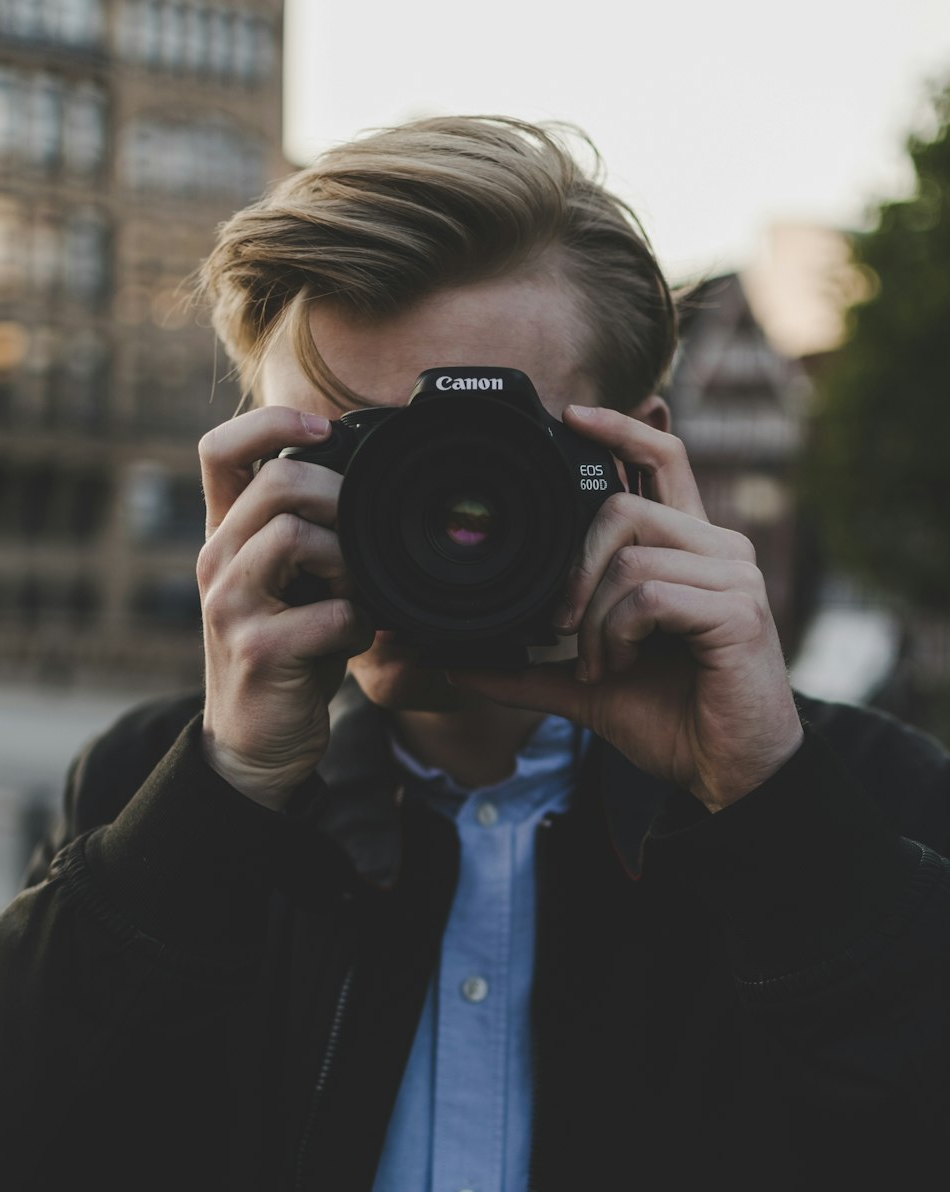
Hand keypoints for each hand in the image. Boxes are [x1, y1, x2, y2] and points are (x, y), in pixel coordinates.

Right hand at [197, 407, 373, 809]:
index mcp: (223, 536)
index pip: (219, 448)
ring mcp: (230, 604)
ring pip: (296, 536)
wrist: (254, 742)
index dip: (272, 420)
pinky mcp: (258, 650)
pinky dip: (359, 625)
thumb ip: (305, 535)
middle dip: (338, 498)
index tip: (324, 430)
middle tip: (358, 538)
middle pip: (277, 481)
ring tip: (352, 594)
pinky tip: (352, 641)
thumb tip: (365, 485)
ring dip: (348, 563)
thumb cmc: (285, 654)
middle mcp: (215, 560)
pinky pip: (330, 613)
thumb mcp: (286, 584)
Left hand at [449, 406, 803, 812]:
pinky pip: (649, 595)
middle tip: (562, 630)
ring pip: (630, 557)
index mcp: (691, 549)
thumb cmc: (671, 719)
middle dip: (574, 570)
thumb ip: (529, 668)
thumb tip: (455, 663)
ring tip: (603, 665)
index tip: (571, 416)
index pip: (664, 458)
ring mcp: (735, 575)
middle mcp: (720, 548)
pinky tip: (625, 666)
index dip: (621, 428)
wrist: (725, 771)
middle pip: (623, 509)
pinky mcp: (739, 610)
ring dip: (594, 620)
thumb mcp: (588, 685)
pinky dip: (618, 635)